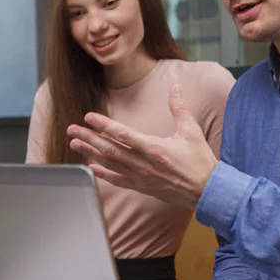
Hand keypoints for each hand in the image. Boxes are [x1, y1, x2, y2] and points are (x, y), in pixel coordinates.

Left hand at [67, 84, 216, 208]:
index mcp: (154, 149)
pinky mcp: (142, 188)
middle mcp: (143, 164)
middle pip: (109, 149)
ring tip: (74, 143)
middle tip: (72, 129)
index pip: (122, 134)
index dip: (103, 125)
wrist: (208, 192)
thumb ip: (180, 108)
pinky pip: (117, 180)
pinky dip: (102, 173)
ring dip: (90, 153)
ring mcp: (141, 178)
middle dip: (88, 138)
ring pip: (110, 164)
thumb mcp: (191, 132)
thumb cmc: (200, 163)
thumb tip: (175, 87)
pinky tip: (91, 167)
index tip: (88, 117)